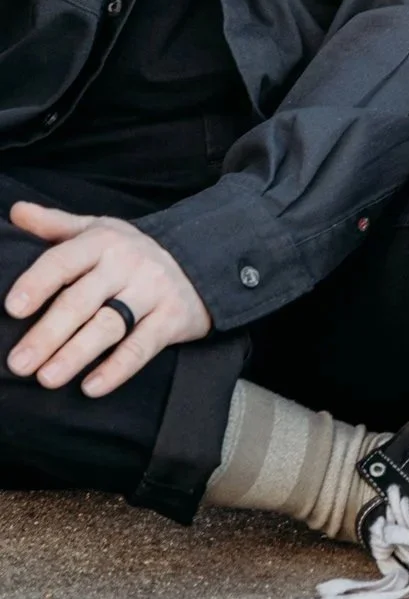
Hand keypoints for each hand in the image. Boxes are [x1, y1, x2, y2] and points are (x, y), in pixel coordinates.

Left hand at [5, 203, 211, 396]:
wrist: (200, 262)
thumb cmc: (132, 252)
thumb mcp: (99, 230)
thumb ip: (56, 225)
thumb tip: (17, 211)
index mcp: (103, 241)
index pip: (64, 261)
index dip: (37, 283)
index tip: (12, 308)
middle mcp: (128, 264)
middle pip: (81, 300)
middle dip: (47, 333)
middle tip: (18, 363)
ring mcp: (152, 291)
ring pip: (108, 325)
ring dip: (75, 354)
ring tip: (46, 378)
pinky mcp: (172, 318)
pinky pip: (141, 347)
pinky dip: (117, 369)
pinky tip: (91, 387)